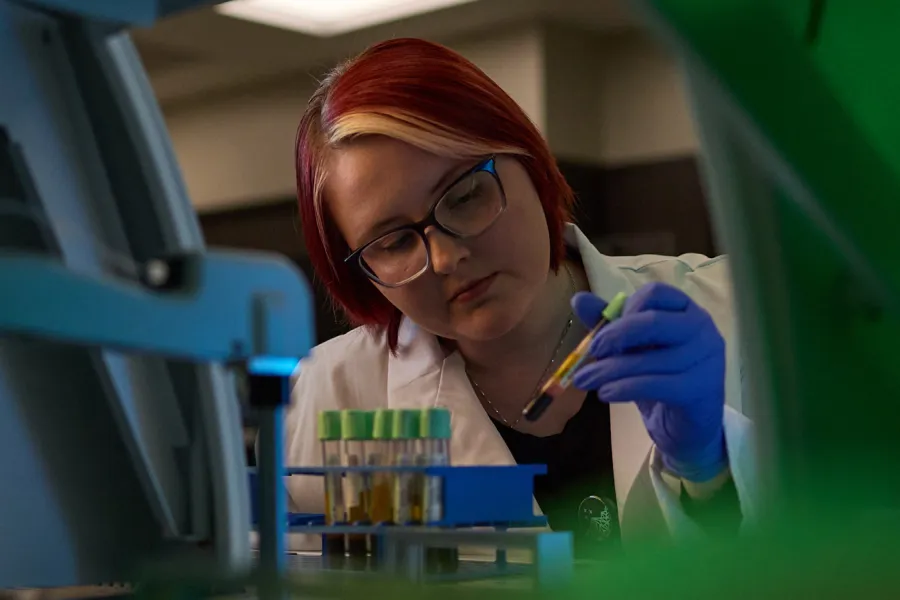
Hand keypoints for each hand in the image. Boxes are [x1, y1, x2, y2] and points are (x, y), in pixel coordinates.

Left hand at [571, 283, 726, 482]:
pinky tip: (605, 394)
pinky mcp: (703, 387)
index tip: (602, 330)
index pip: (656, 293)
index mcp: (685, 310)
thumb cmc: (659, 378)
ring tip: (585, 381)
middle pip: (654, 321)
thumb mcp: (632, 349)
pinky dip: (625, 388)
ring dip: (610, 370)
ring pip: (651, 358)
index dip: (625, 308)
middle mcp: (702, 328)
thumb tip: (579, 299)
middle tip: (590, 353)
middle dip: (615, 336)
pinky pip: (657, 384)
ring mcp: (707, 357)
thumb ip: (610, 323)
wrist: (686, 427)